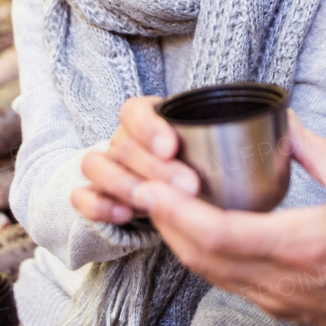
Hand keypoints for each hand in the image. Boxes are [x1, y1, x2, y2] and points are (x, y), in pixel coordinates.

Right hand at [71, 96, 201, 224]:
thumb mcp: (202, 150)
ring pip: (94, 165)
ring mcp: (103, 167)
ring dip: (123, 183)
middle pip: (122, 143)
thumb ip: (212, 144)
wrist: (165, 193)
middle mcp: (120, 140)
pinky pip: (80, 196)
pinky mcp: (92, 195)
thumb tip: (245, 146)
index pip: (134, 111)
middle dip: (154, 167)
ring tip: (151, 201)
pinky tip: (125, 215)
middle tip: (188, 185)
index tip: (171, 147)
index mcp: (144, 119)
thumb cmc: (191, 165)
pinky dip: (99, 205)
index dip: (149, 127)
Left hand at [129, 111, 325, 325]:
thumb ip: (317, 150)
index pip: (221, 234)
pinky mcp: (271, 303)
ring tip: (157, 202)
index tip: (153, 185)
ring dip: (175, 237)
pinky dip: (197, 252)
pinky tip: (190, 228)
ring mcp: (271, 296)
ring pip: (204, 271)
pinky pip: (220, 279)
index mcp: (298, 245)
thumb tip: (284, 119)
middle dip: (163, 220)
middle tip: (139, 185)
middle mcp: (277, 278)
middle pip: (199, 255)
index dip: (178, 212)